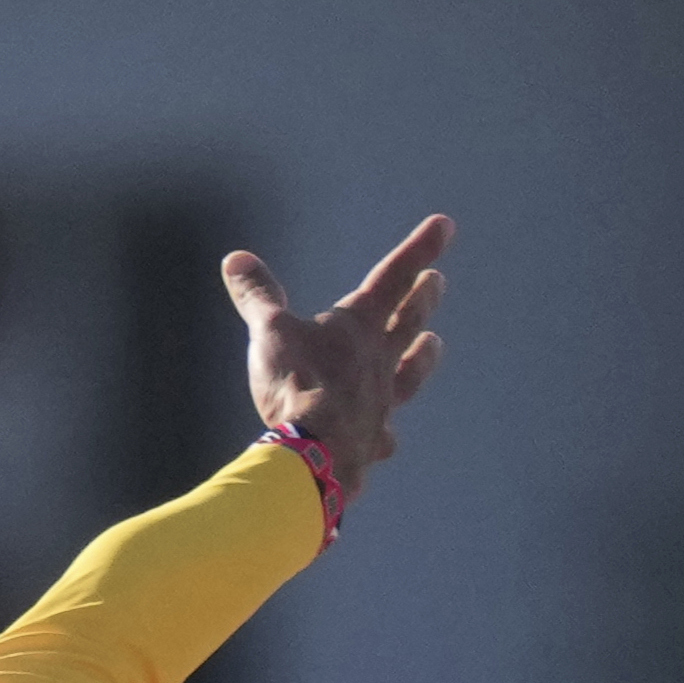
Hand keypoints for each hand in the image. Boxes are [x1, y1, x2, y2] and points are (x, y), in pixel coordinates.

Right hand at [223, 213, 446, 482]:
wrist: (312, 456)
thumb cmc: (295, 385)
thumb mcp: (269, 332)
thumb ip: (257, 295)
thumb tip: (236, 259)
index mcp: (359, 326)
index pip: (393, 276)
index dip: (419, 248)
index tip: (446, 226)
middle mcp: (378, 362)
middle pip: (407, 322)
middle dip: (422, 298)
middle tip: (438, 281)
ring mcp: (380, 404)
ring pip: (409, 375)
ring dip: (423, 357)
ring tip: (435, 343)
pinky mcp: (369, 443)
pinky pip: (382, 435)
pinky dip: (384, 433)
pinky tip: (388, 438)